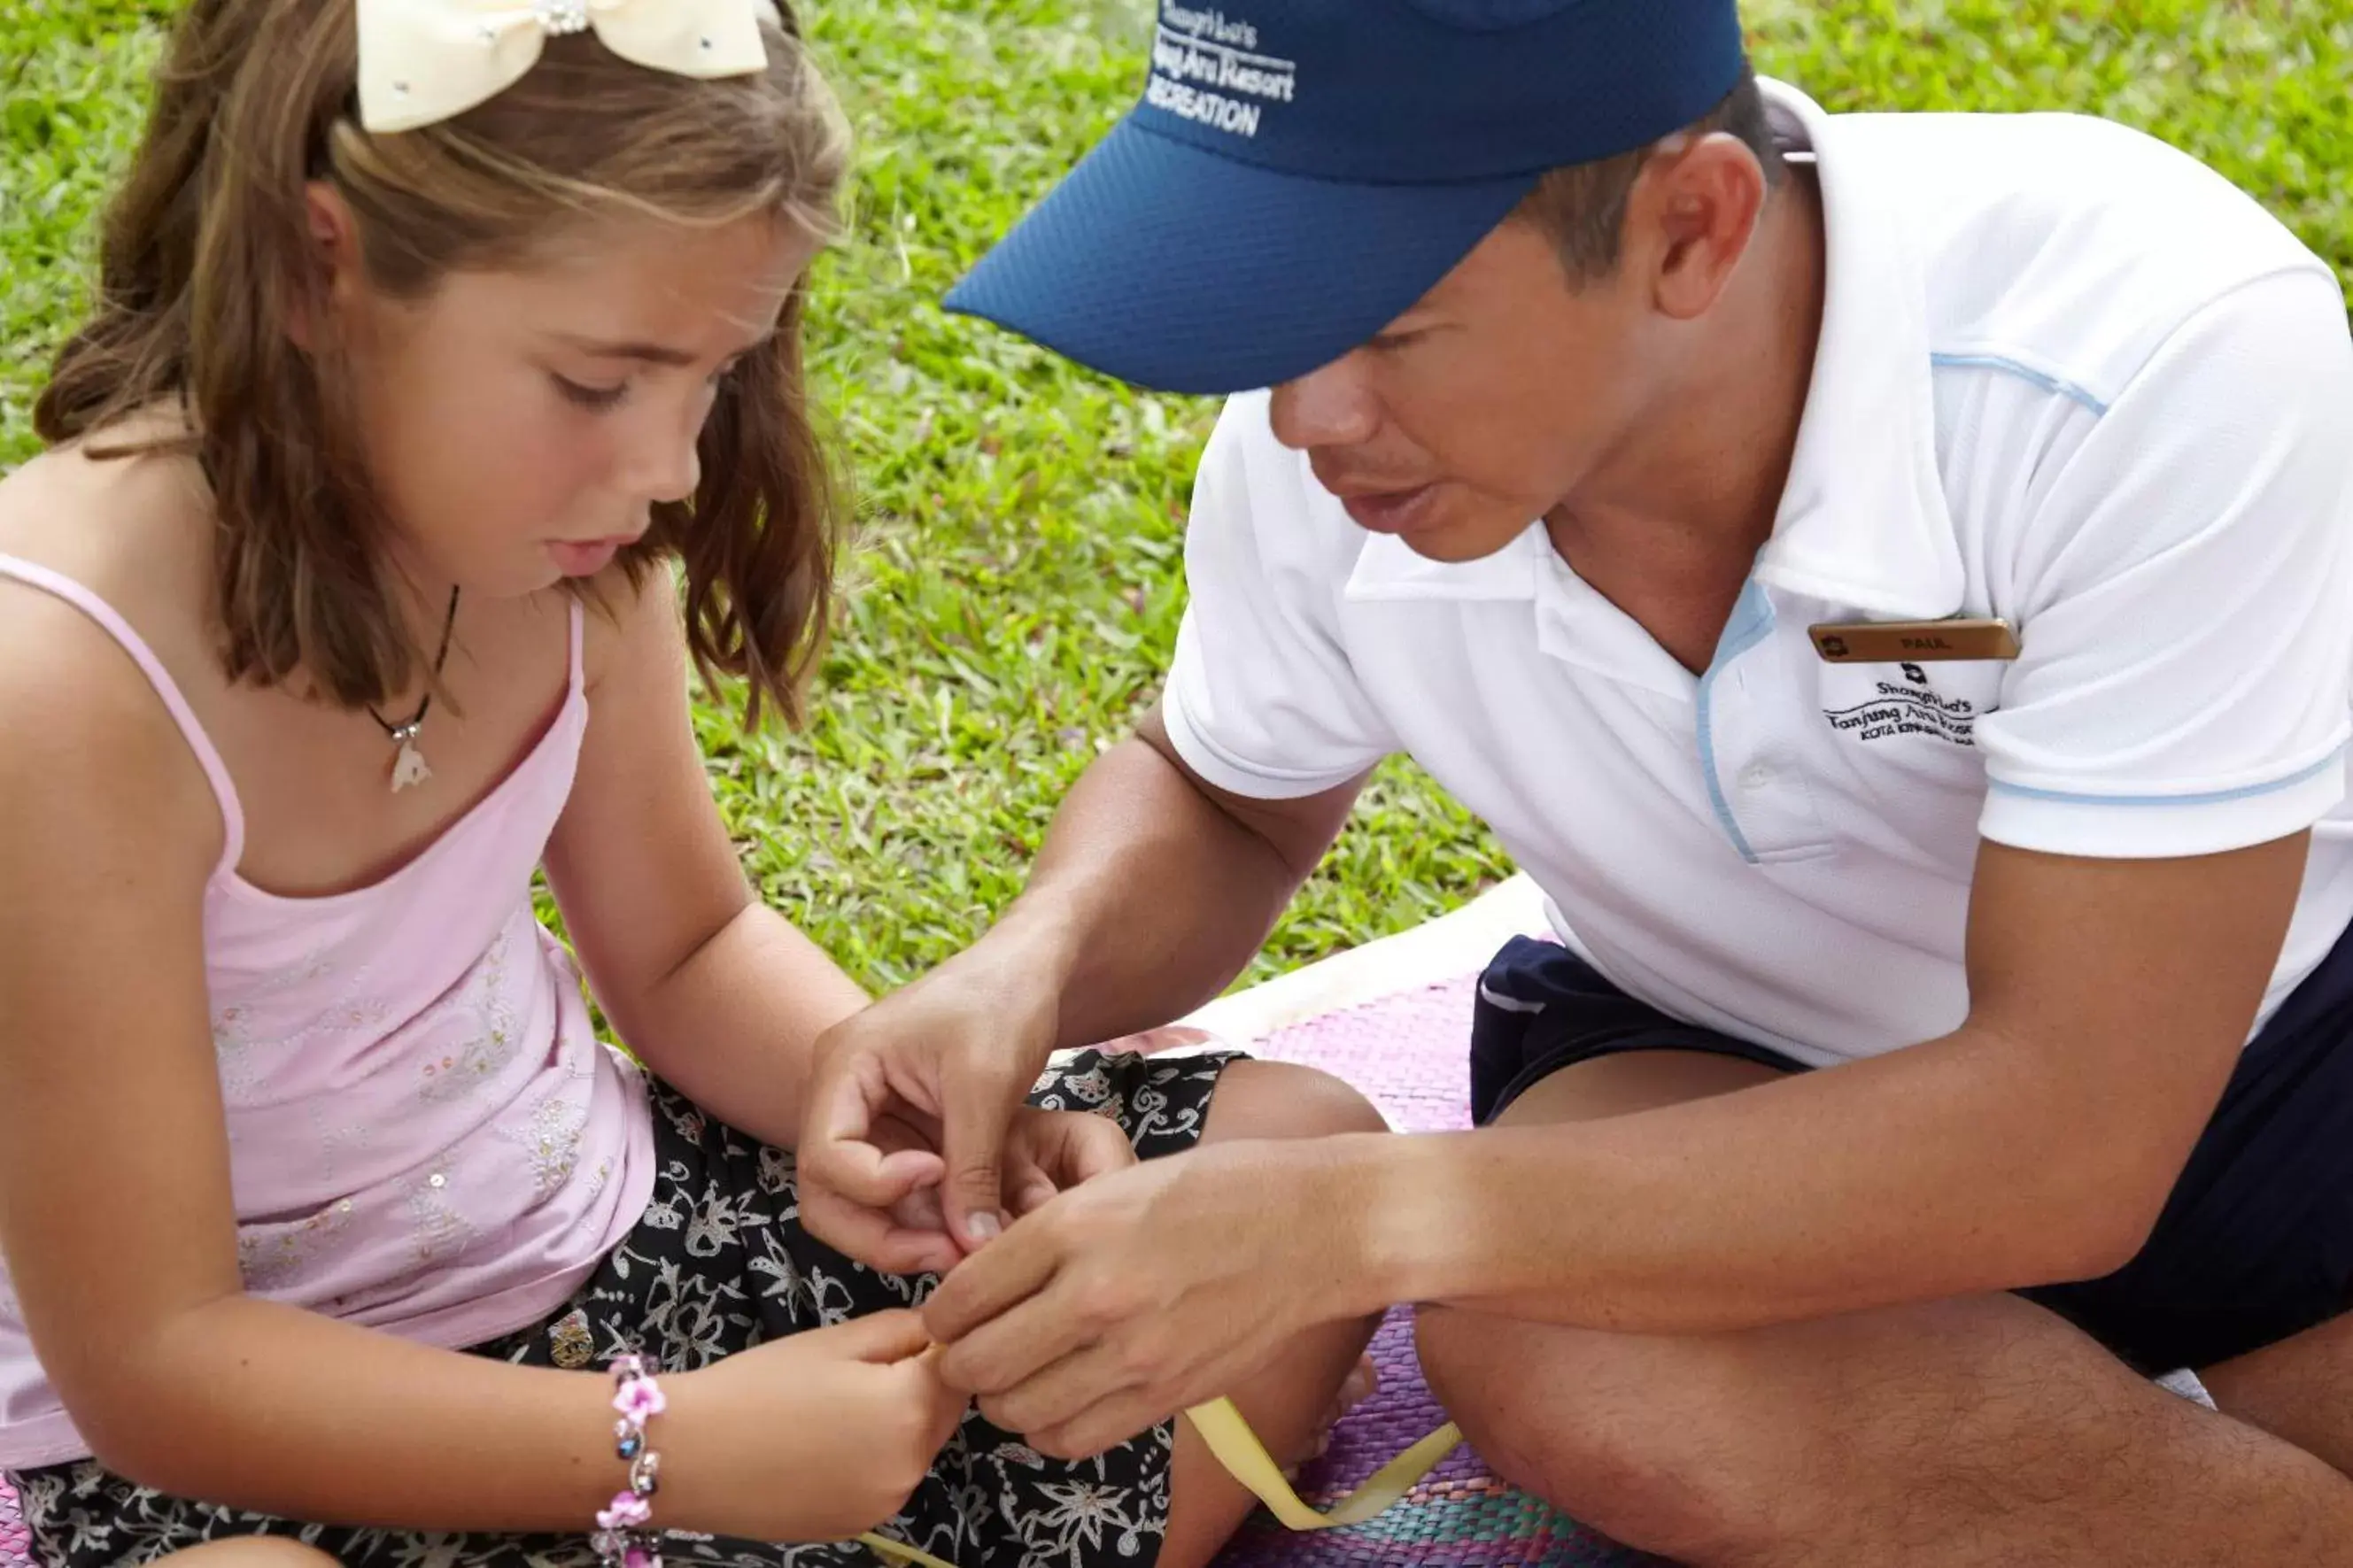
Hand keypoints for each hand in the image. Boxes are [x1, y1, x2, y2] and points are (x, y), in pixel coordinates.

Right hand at [665, 1310, 968, 1542]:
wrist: (689, 1455)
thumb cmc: (760, 1385)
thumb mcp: (838, 1339)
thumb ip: (904, 1330)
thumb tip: (941, 1329)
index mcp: (913, 1409)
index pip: (959, 1366)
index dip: (933, 1347)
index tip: (899, 1338)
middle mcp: (913, 1466)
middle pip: (942, 1413)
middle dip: (919, 1388)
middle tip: (858, 1371)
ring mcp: (887, 1503)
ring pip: (915, 1448)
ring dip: (897, 1426)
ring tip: (834, 1409)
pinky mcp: (859, 1525)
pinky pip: (885, 1480)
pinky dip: (871, 1461)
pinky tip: (823, 1446)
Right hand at [799, 956, 1062, 1273]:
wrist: (1027, 971)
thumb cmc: (1003, 1001)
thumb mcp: (988, 1083)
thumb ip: (973, 1167)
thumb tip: (971, 1246)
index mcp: (842, 1066)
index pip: (825, 1155)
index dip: (876, 1186)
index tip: (939, 1172)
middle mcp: (839, 1098)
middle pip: (826, 1195)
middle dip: (881, 1235)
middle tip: (948, 1255)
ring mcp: (865, 1120)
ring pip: (856, 1207)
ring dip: (906, 1236)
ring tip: (966, 1246)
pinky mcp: (897, 1138)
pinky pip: (894, 1198)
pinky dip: (926, 1220)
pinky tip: (971, 1228)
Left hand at [921, 1139, 1370, 1459]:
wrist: (1314, 1227)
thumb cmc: (1219, 1190)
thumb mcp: (1118, 1180)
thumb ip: (1048, 1232)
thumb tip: (983, 1280)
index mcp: (1074, 1225)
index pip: (961, 1296)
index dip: (942, 1313)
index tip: (951, 1315)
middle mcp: (1093, 1294)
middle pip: (976, 1362)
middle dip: (960, 1361)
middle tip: (973, 1350)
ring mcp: (1131, 1353)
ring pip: (1015, 1410)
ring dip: (1002, 1399)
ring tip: (1018, 1377)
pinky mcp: (1164, 1395)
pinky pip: (1070, 1439)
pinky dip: (1049, 1429)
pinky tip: (1061, 1400)